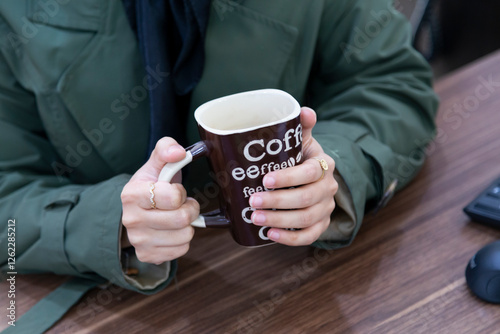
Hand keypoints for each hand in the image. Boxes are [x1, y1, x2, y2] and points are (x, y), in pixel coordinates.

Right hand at [121, 138, 198, 263]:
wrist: (139, 210)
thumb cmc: (152, 184)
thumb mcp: (157, 163)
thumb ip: (167, 149)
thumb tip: (178, 152)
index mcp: (131, 194)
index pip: (173, 197)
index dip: (181, 193)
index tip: (174, 190)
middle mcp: (131, 220)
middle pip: (182, 218)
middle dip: (190, 209)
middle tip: (182, 204)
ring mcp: (138, 240)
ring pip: (185, 236)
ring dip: (188, 225)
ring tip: (176, 216)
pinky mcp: (147, 255)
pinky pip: (181, 250)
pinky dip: (182, 240)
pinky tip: (172, 231)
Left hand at [249, 107, 337, 245]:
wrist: (315, 179)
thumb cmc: (301, 158)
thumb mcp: (302, 141)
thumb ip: (300, 126)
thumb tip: (304, 110)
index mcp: (323, 165)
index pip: (309, 172)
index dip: (289, 178)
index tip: (265, 180)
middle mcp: (328, 188)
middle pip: (306, 198)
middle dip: (278, 202)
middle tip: (253, 202)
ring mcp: (326, 208)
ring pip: (306, 219)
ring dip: (280, 220)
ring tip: (255, 218)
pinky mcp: (321, 225)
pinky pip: (309, 236)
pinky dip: (290, 238)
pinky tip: (270, 234)